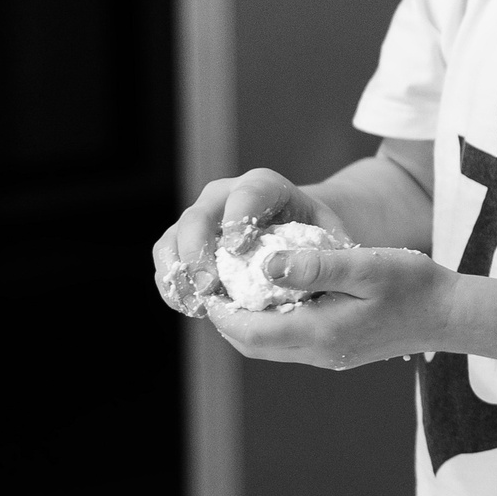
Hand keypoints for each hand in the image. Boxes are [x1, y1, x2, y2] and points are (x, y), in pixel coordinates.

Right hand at [151, 168, 355, 315]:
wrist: (296, 236)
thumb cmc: (317, 238)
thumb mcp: (330, 238)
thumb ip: (324, 252)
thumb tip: (303, 274)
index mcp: (263, 186)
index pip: (246, 195)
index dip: (238, 219)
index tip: (237, 249)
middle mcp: (223, 196)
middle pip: (197, 217)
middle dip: (198, 252)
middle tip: (210, 287)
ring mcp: (199, 219)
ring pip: (171, 240)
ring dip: (178, 273)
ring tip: (198, 304)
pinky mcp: (182, 244)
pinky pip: (166, 263)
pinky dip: (174, 286)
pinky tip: (193, 308)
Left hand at [204, 243, 451, 368]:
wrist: (450, 315)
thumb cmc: (415, 284)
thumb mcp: (367, 264)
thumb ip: (316, 265)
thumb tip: (266, 264)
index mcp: (322, 332)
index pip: (250, 331)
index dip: (221, 310)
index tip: (207, 281)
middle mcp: (320, 352)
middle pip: (251, 345)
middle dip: (226, 317)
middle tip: (213, 283)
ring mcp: (328, 356)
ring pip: (267, 347)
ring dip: (246, 322)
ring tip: (235, 288)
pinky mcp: (337, 352)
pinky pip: (288, 343)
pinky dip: (269, 324)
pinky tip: (273, 297)